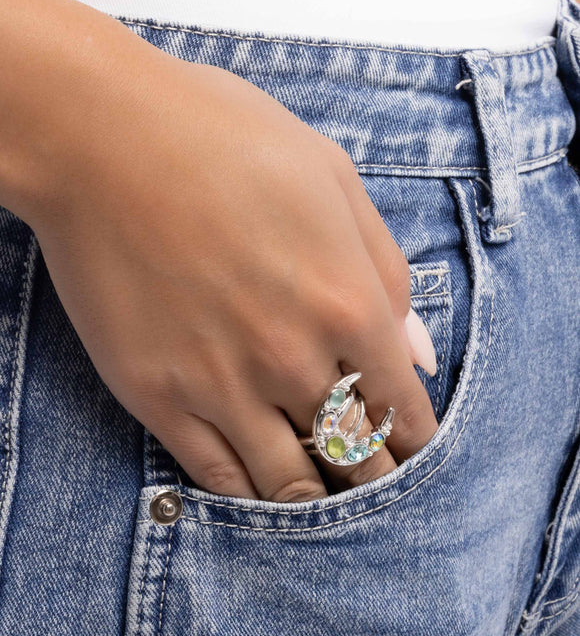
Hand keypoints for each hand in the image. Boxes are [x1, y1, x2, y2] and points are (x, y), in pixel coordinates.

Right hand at [0, 0, 437, 501]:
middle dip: (374, 477)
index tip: (414, 451)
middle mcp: (292, 358)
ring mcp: (222, 385)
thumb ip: (386, 271)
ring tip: (325, 495)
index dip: (415, 441)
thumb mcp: (334, 182)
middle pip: (353, 454)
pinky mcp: (159, 398)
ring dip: (317, 498)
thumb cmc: (226, 141)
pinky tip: (261, 489)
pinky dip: (249, 495)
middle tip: (377, 482)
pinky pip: (218, 477)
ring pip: (289, 482)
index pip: (401, 407)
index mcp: (347, 303)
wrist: (103, 138)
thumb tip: (418, 351)